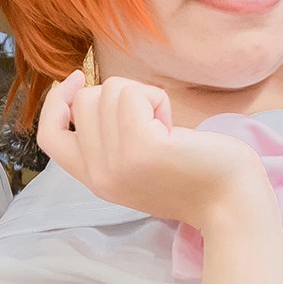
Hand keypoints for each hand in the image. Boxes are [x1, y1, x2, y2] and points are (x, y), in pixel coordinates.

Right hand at [39, 70, 272, 229]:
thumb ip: (109, 141)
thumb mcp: (138, 165)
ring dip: (143, 97)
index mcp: (96, 180)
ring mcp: (117, 163)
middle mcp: (99, 176)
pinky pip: (134, 95)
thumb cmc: (197, 176)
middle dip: (120, 96)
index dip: (57, 102)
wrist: (233, 204)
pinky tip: (174, 127)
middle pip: (84, 102)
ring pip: (109, 92)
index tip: (78, 79)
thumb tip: (90, 93)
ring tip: (166, 128)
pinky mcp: (141, 148)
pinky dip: (157, 99)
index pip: (50, 136)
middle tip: (154, 123)